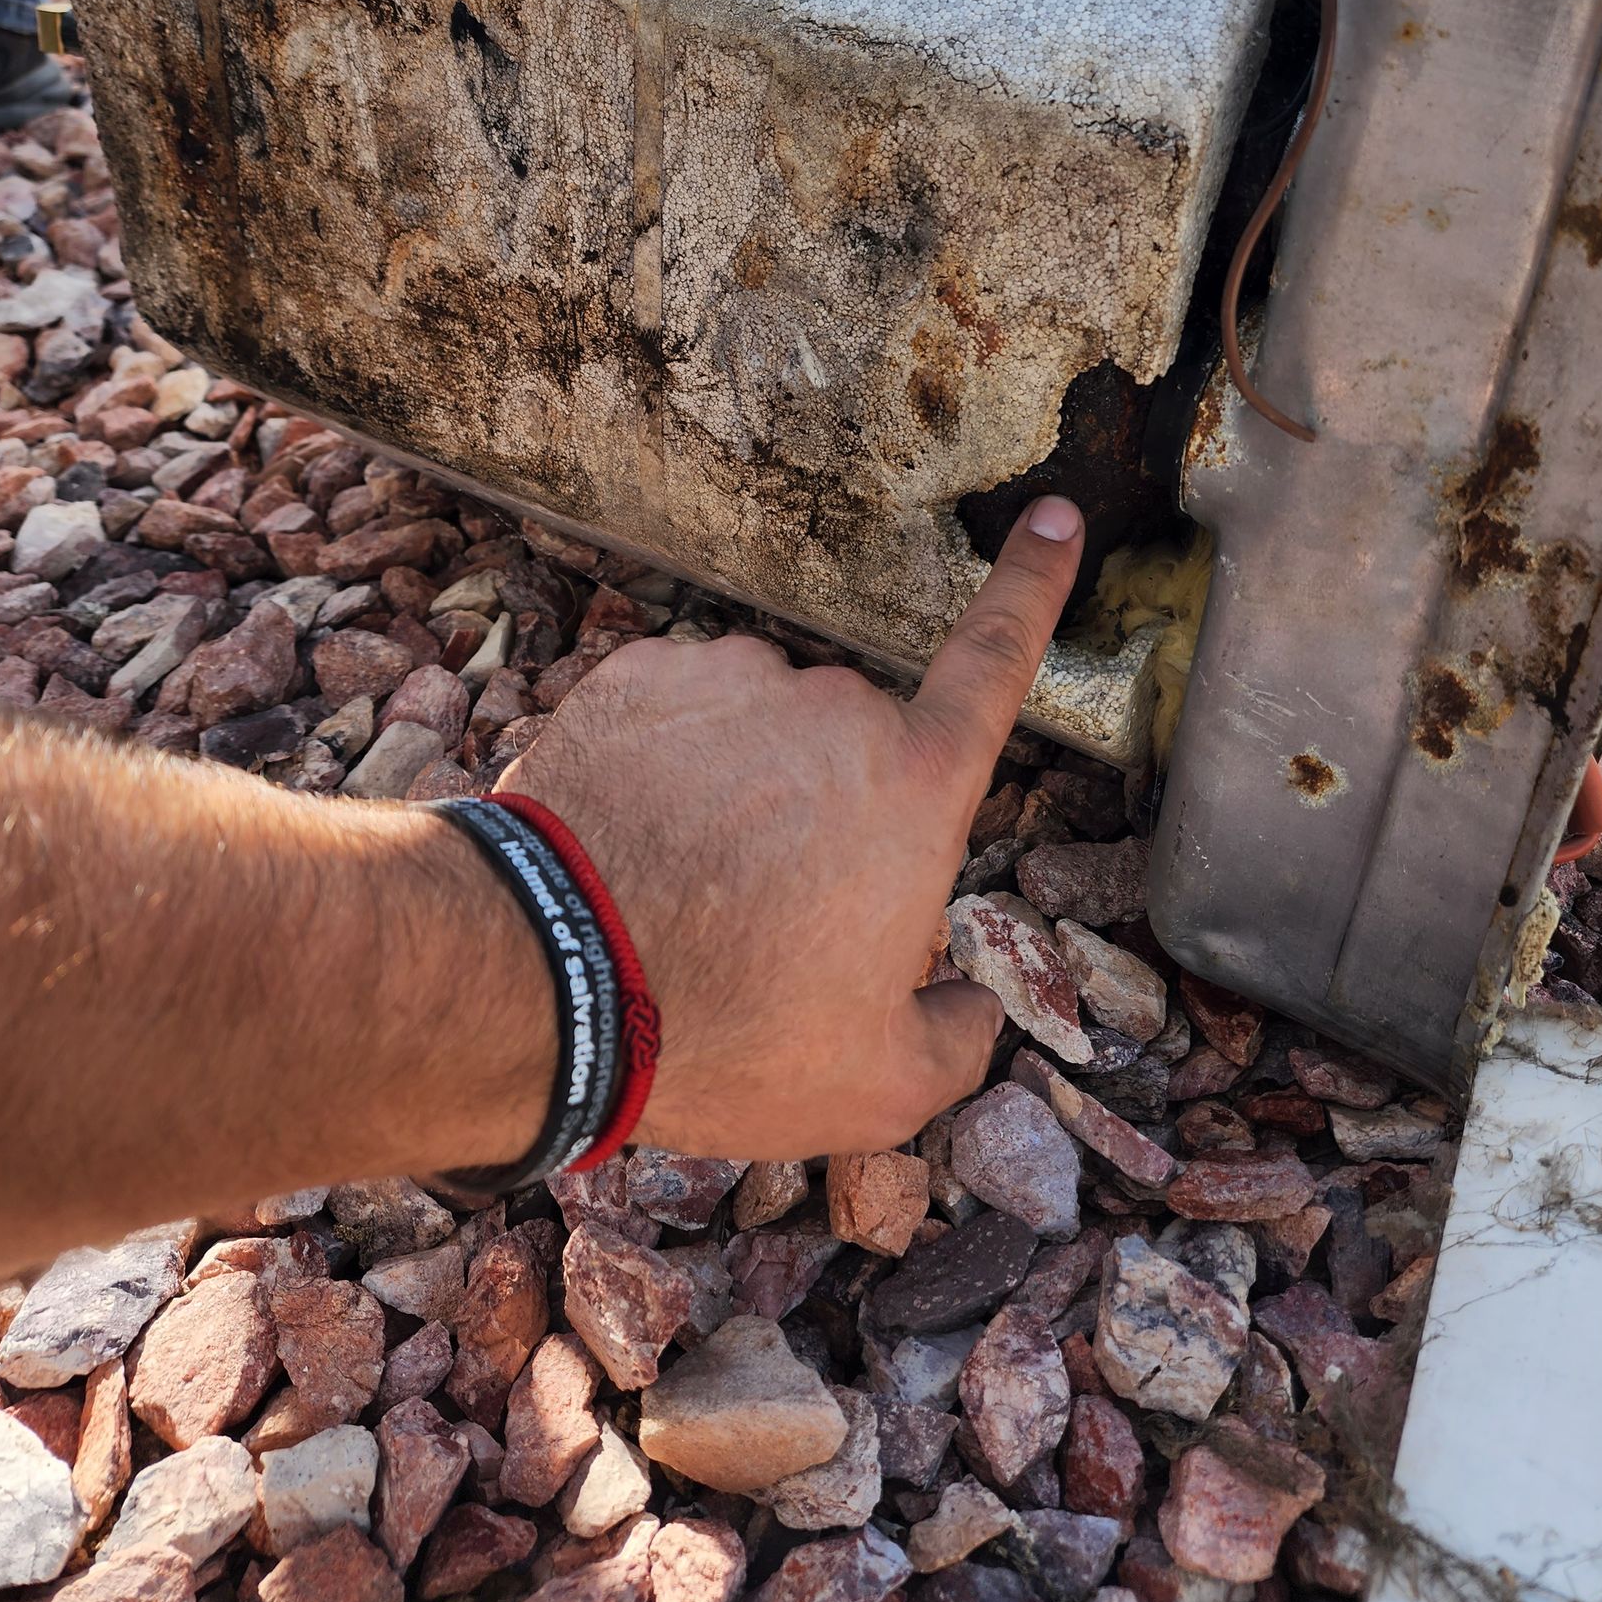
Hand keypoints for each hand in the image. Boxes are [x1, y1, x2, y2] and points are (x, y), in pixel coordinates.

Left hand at [506, 497, 1085, 1159]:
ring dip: (740, 789)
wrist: (547, 976)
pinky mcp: (640, 674)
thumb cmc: (728, 1032)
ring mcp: (732, 676)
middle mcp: (836, 707)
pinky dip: (665, 767)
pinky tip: (635, 843)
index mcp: (916, 788)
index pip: (995, 664)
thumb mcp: (878, 1087)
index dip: (1034, 586)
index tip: (1053, 514)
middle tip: (768, 919)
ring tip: (687, 891)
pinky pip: (677, 713)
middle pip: (854, 751)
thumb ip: (955, 1038)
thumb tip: (968, 1006)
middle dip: (829, 816)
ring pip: (760, 729)